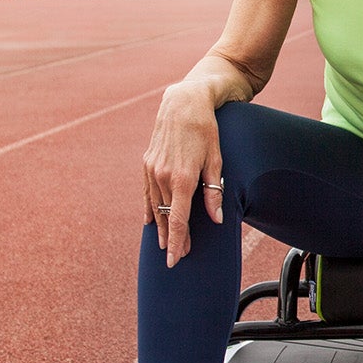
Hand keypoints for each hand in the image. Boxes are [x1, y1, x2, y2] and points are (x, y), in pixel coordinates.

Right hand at [141, 84, 225, 266]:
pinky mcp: (147, 163)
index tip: (175, 259)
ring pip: (154, 207)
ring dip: (159, 226)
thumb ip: (214, 192)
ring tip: (164, 244)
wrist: (184, 102)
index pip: (177, 220)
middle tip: (178, 256)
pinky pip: (146, 192)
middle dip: (171, 238)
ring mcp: (152, 170)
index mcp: (183, 179)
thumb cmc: (206, 130)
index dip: (176, 242)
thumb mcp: (216, 160)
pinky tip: (149, 221)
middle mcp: (163, 176)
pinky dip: (148, 208)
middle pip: (165, 217)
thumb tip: (216, 220)